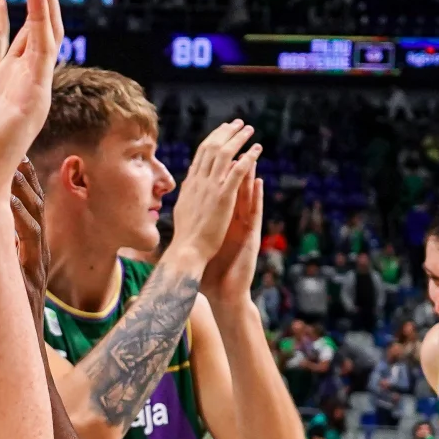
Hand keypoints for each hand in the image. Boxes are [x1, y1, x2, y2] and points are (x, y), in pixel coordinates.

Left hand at [10, 160, 48, 320]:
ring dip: (25, 195)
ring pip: (35, 224)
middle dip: (29, 183)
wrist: (18, 363)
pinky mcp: (33, 284)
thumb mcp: (1, 291)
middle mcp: (35, 262)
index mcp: (28, 260)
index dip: (24, 188)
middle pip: (36, 212)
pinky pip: (30, 247)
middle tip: (19, 154)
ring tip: (15, 170)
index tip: (17, 162)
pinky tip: (10, 204)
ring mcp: (36, 272)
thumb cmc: (5, 329)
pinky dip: (21, 222)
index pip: (30, 216)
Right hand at [163, 119, 259, 265]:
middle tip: (238, 123)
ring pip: (225, 154)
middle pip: (212, 147)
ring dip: (238, 138)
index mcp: (190, 183)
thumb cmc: (186, 235)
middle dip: (226, 132)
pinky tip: (257, 149)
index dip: (213, 138)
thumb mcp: (183, 207)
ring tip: (249, 129)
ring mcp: (211, 187)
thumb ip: (189, 192)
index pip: (201, 153)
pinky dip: (248, 157)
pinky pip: (238, 170)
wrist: (188, 249)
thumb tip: (190, 180)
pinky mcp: (224, 196)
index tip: (223, 130)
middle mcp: (199, 180)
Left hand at [199, 146, 264, 302]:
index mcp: (222, 222)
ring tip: (252, 153)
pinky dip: (255, 198)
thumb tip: (180, 226)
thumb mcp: (201, 250)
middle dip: (236, 166)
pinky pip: (254, 214)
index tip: (214, 153)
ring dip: (249, 175)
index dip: (218, 174)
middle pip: (235, 190)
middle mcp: (235, 223)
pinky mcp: (250, 238)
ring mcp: (244, 230)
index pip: (220, 193)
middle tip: (236, 144)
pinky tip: (258, 182)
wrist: (224, 295)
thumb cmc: (212, 275)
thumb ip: (195, 236)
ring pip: (247, 198)